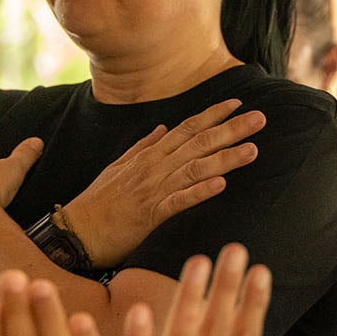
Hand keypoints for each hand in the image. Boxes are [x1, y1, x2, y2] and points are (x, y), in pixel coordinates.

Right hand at [65, 99, 264, 267]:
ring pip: (195, 169)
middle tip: (261, 118)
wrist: (75, 231)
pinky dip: (200, 192)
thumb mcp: (118, 166)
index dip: (213, 115)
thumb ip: (143, 146)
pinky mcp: (150, 216)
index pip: (187, 129)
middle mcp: (154, 168)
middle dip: (231, 129)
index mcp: (149, 156)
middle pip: (198, 143)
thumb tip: (163, 127)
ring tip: (253, 149)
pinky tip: (221, 185)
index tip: (238, 104)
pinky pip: (179, 202)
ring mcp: (153, 190)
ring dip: (225, 158)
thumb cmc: (97, 202)